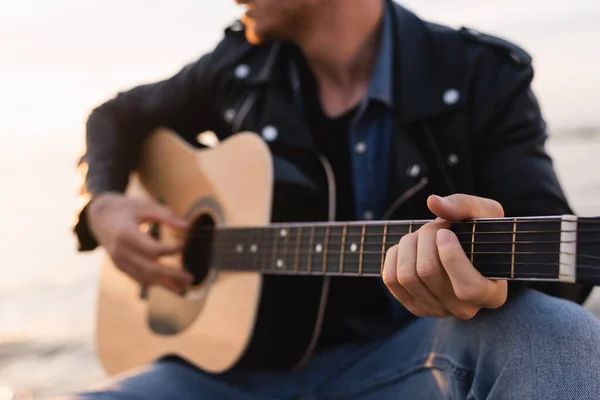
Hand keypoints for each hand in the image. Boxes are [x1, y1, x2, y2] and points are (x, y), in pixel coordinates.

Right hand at [87, 193, 193, 293]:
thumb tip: (187, 227)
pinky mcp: (120, 266)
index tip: (184, 246)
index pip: (152, 249)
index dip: (170, 250)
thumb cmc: (127, 209)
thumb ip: (166, 216)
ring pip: (144, 277)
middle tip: (190, 277)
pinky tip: (169, 285)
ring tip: (183, 288)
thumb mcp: (145, 206)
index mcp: (126, 234)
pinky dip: (154, 282)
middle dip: (171, 274)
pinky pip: (138, 278)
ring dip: (165, 284)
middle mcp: (120, 251)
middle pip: (149, 268)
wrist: (101, 217)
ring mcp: (119, 261)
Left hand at [382, 194, 507, 319]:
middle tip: (436, 225)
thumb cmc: (481, 233)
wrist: (465, 250)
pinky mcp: (414, 306)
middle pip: (429, 273)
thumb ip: (464, 206)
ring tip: (423, 235)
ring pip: (407, 275)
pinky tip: (410, 247)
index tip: (445, 232)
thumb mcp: (486, 213)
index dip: (451, 257)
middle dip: (427, 237)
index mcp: (492, 294)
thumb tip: (433, 202)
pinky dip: (395, 255)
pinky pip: (391, 280)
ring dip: (410, 244)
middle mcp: (465, 309)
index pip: (468, 289)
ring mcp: (437, 311)